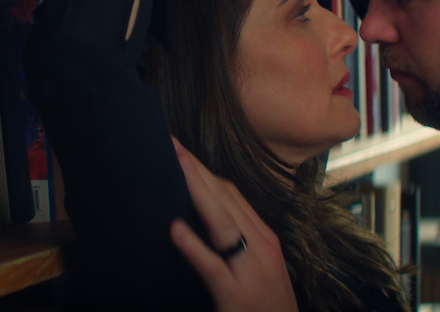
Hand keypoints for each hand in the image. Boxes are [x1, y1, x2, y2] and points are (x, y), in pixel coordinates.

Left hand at [169, 138, 298, 311]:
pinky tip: (175, 229)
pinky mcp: (236, 296)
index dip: (206, 170)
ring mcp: (250, 270)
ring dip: (196, 191)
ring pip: (221, 222)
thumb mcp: (260, 266)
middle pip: (225, 199)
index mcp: (264, 237)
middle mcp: (260, 246)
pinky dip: (194, 246)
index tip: (183, 150)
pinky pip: (212, 267)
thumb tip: (208, 215)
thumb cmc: (269, 306)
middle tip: (170, 143)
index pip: (233, 194)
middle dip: (197, 170)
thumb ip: (240, 241)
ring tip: (174, 166)